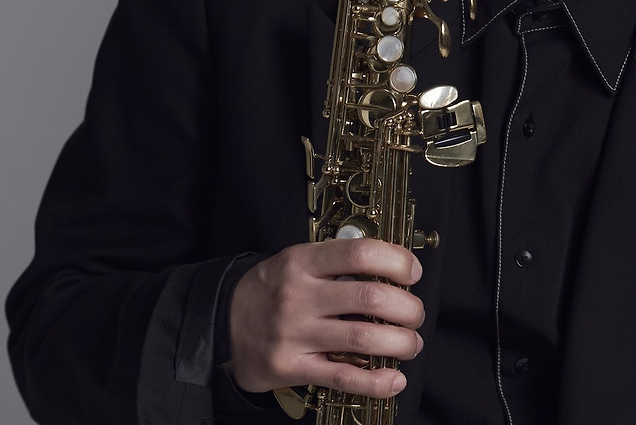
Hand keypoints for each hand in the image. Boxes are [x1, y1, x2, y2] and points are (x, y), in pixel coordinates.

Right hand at [228, 238, 424, 398]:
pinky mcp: (290, 368)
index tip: (412, 272)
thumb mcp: (295, 260)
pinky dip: (376, 382)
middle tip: (416, 314)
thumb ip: (336, 261)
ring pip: (363, 338)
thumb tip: (391, 266)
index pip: (359, 253)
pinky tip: (394, 379)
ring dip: (401, 343)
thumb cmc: (269, 290)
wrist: (220, 324)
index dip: (396, 260)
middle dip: (407, 307)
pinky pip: (342, 378)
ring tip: (411, 343)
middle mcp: (299, 296)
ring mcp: (295, 334)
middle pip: (370, 297)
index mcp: (303, 262)